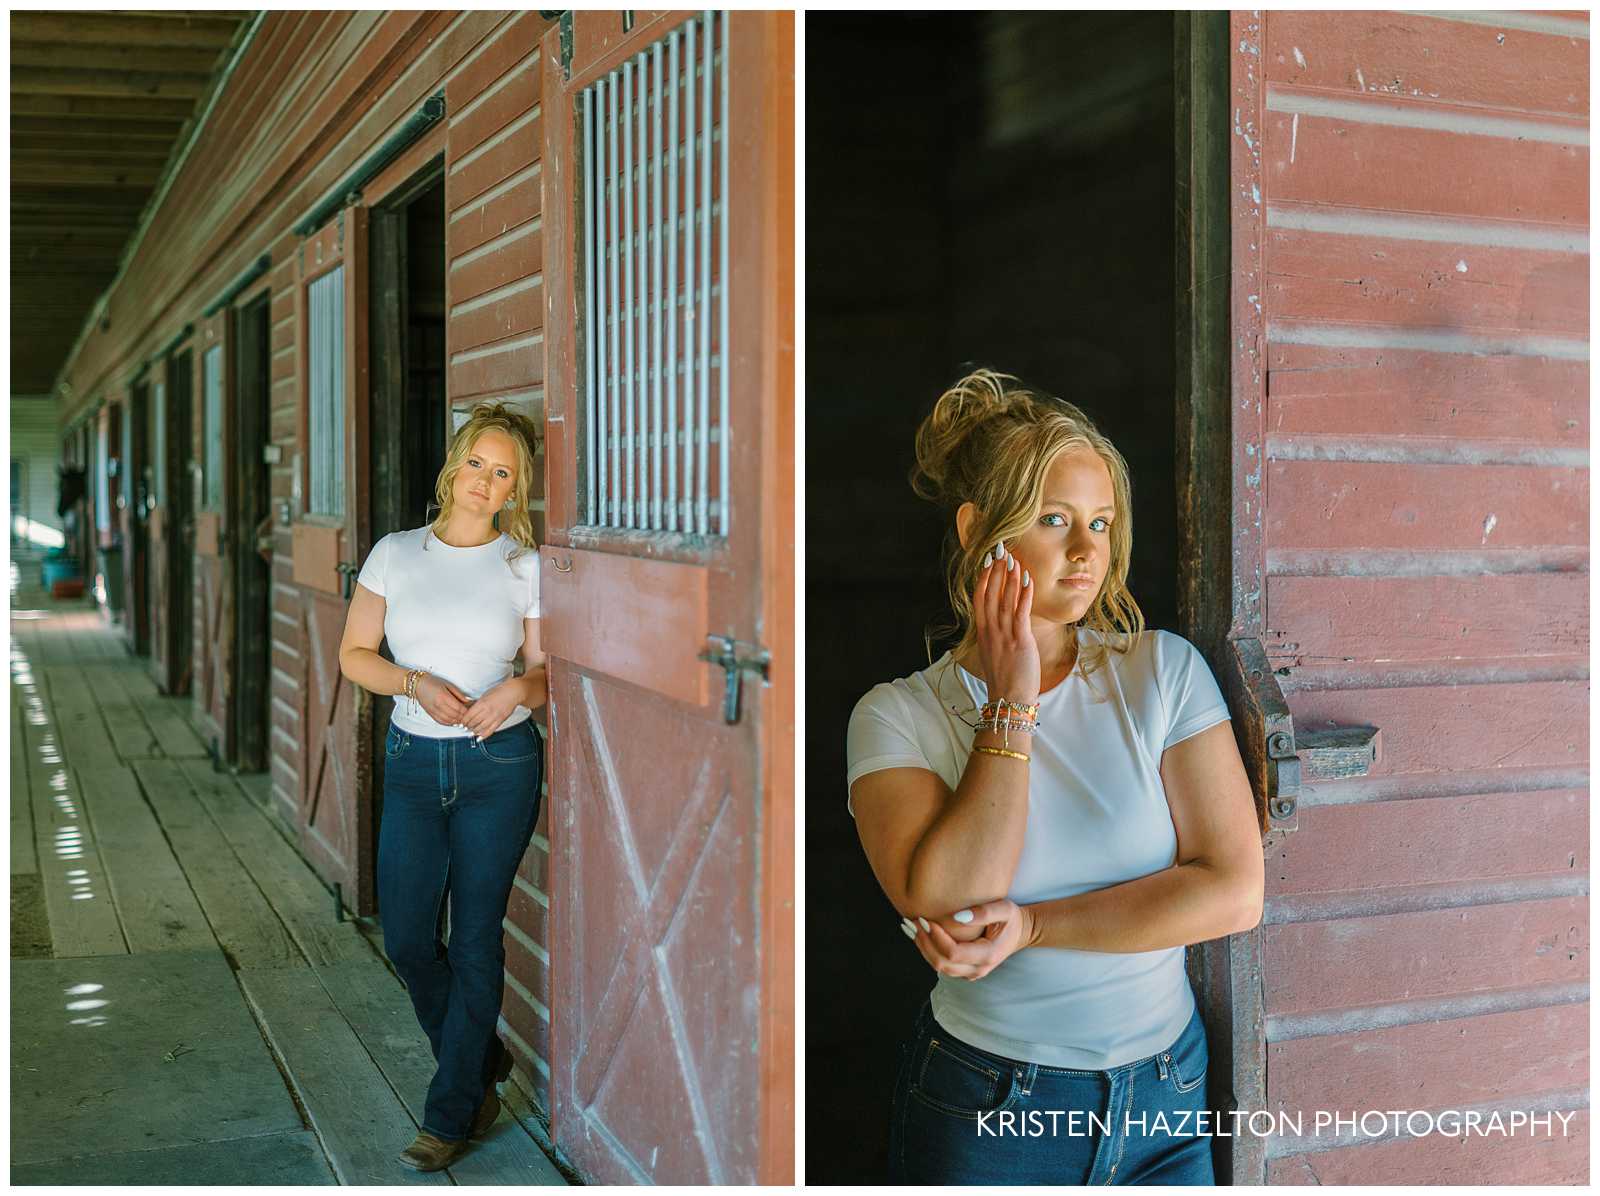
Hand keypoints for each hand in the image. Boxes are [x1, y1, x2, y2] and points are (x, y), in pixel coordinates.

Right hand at [415, 673, 471, 726]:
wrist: (417, 685)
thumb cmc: (432, 682)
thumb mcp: (448, 685)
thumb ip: (458, 694)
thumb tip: (468, 701)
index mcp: (443, 697)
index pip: (459, 708)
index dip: (467, 711)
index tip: (471, 710)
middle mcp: (438, 706)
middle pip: (455, 716)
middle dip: (464, 716)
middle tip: (469, 715)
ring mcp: (434, 711)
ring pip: (449, 721)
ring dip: (457, 721)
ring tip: (463, 718)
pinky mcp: (431, 714)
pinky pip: (442, 722)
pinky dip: (450, 723)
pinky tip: (454, 720)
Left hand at [461, 679, 523, 738]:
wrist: (512, 692)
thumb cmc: (499, 692)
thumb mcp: (484, 695)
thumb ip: (476, 703)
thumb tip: (467, 709)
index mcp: (482, 703)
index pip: (469, 715)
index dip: (464, 721)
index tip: (461, 723)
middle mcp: (487, 711)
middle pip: (474, 722)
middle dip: (468, 726)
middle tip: (465, 727)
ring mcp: (494, 717)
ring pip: (481, 728)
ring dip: (474, 731)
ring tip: (471, 732)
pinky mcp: (500, 721)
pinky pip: (490, 731)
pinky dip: (484, 736)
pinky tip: (479, 738)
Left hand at [900, 899, 1033, 980]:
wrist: (1020, 933)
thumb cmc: (1011, 918)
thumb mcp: (1005, 908)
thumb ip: (984, 912)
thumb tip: (956, 917)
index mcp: (988, 955)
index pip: (953, 953)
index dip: (936, 938)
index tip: (926, 919)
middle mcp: (979, 969)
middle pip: (942, 964)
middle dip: (925, 944)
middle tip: (914, 922)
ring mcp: (972, 972)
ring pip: (940, 968)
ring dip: (924, 949)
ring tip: (912, 928)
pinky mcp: (965, 970)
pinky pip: (943, 966)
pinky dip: (929, 952)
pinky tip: (921, 936)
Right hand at [973, 540, 1038, 703]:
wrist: (1008, 699)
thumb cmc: (1004, 679)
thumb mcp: (993, 653)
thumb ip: (994, 634)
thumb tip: (999, 621)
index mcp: (983, 632)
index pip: (979, 598)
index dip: (984, 577)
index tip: (988, 561)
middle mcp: (990, 630)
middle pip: (991, 593)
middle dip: (996, 570)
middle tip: (1001, 550)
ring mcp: (1004, 635)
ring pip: (1005, 599)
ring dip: (1010, 577)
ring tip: (1014, 559)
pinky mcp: (1019, 640)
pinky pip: (1021, 612)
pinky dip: (1024, 594)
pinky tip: (1027, 579)